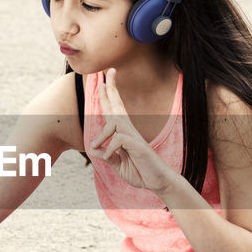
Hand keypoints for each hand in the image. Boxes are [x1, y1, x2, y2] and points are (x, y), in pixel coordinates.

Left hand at [86, 68, 177, 192]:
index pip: (113, 111)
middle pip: (117, 106)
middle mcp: (129, 130)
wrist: (157, 181)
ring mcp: (134, 137)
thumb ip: (107, 155)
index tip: (103, 81)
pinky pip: (118, 140)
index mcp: (124, 133)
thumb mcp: (117, 164)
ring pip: (114, 122)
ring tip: (94, 146)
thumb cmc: (139, 171)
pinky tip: (108, 158)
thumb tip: (94, 149)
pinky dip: (109, 149)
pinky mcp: (138, 145)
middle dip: (112, 88)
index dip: (108, 96)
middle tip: (108, 70)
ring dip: (102, 131)